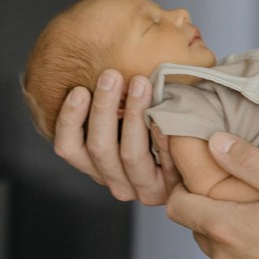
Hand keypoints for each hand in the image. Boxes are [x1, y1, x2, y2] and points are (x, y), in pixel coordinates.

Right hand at [52, 69, 179, 204]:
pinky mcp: (170, 187)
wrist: (189, 158)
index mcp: (93, 165)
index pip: (68, 147)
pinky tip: (163, 115)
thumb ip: (105, 102)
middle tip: (111, 75)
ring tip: (141, 83)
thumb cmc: (145, 124)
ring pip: (129, 154)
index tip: (79, 89)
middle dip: (104, 108)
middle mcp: (113, 181)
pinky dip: (162, 136)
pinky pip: (166, 162)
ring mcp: (141, 188)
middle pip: (99, 148)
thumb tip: (95, 70)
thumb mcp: (118, 116)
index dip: (70, 119)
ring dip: (133, 115)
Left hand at [167, 134, 258, 258]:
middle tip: (240, 195)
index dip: (182, 189)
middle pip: (199, 228)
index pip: (178, 207)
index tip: (199, 179)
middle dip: (211, 210)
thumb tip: (215, 143)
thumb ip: (248, 161)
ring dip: (233, 235)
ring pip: (223, 251)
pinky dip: (252, 257)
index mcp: (226, 227)